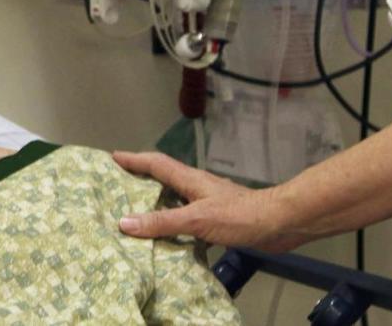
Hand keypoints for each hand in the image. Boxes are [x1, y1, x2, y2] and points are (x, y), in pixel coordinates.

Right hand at [112, 150, 303, 252]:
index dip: (134, 159)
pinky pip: (187, 216)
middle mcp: (197, 187)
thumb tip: (124, 222)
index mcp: (190, 179)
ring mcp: (208, 201)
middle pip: (164, 177)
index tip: (113, 156)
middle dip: (140, 178)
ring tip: (136, 212)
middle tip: (117, 185)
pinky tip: (168, 236)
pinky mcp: (217, 218)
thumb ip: (162, 222)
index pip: (156, 164)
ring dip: (156, 201)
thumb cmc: (239, 215)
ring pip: (175, 197)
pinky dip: (173, 221)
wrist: (278, 223)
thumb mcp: (196, 219)